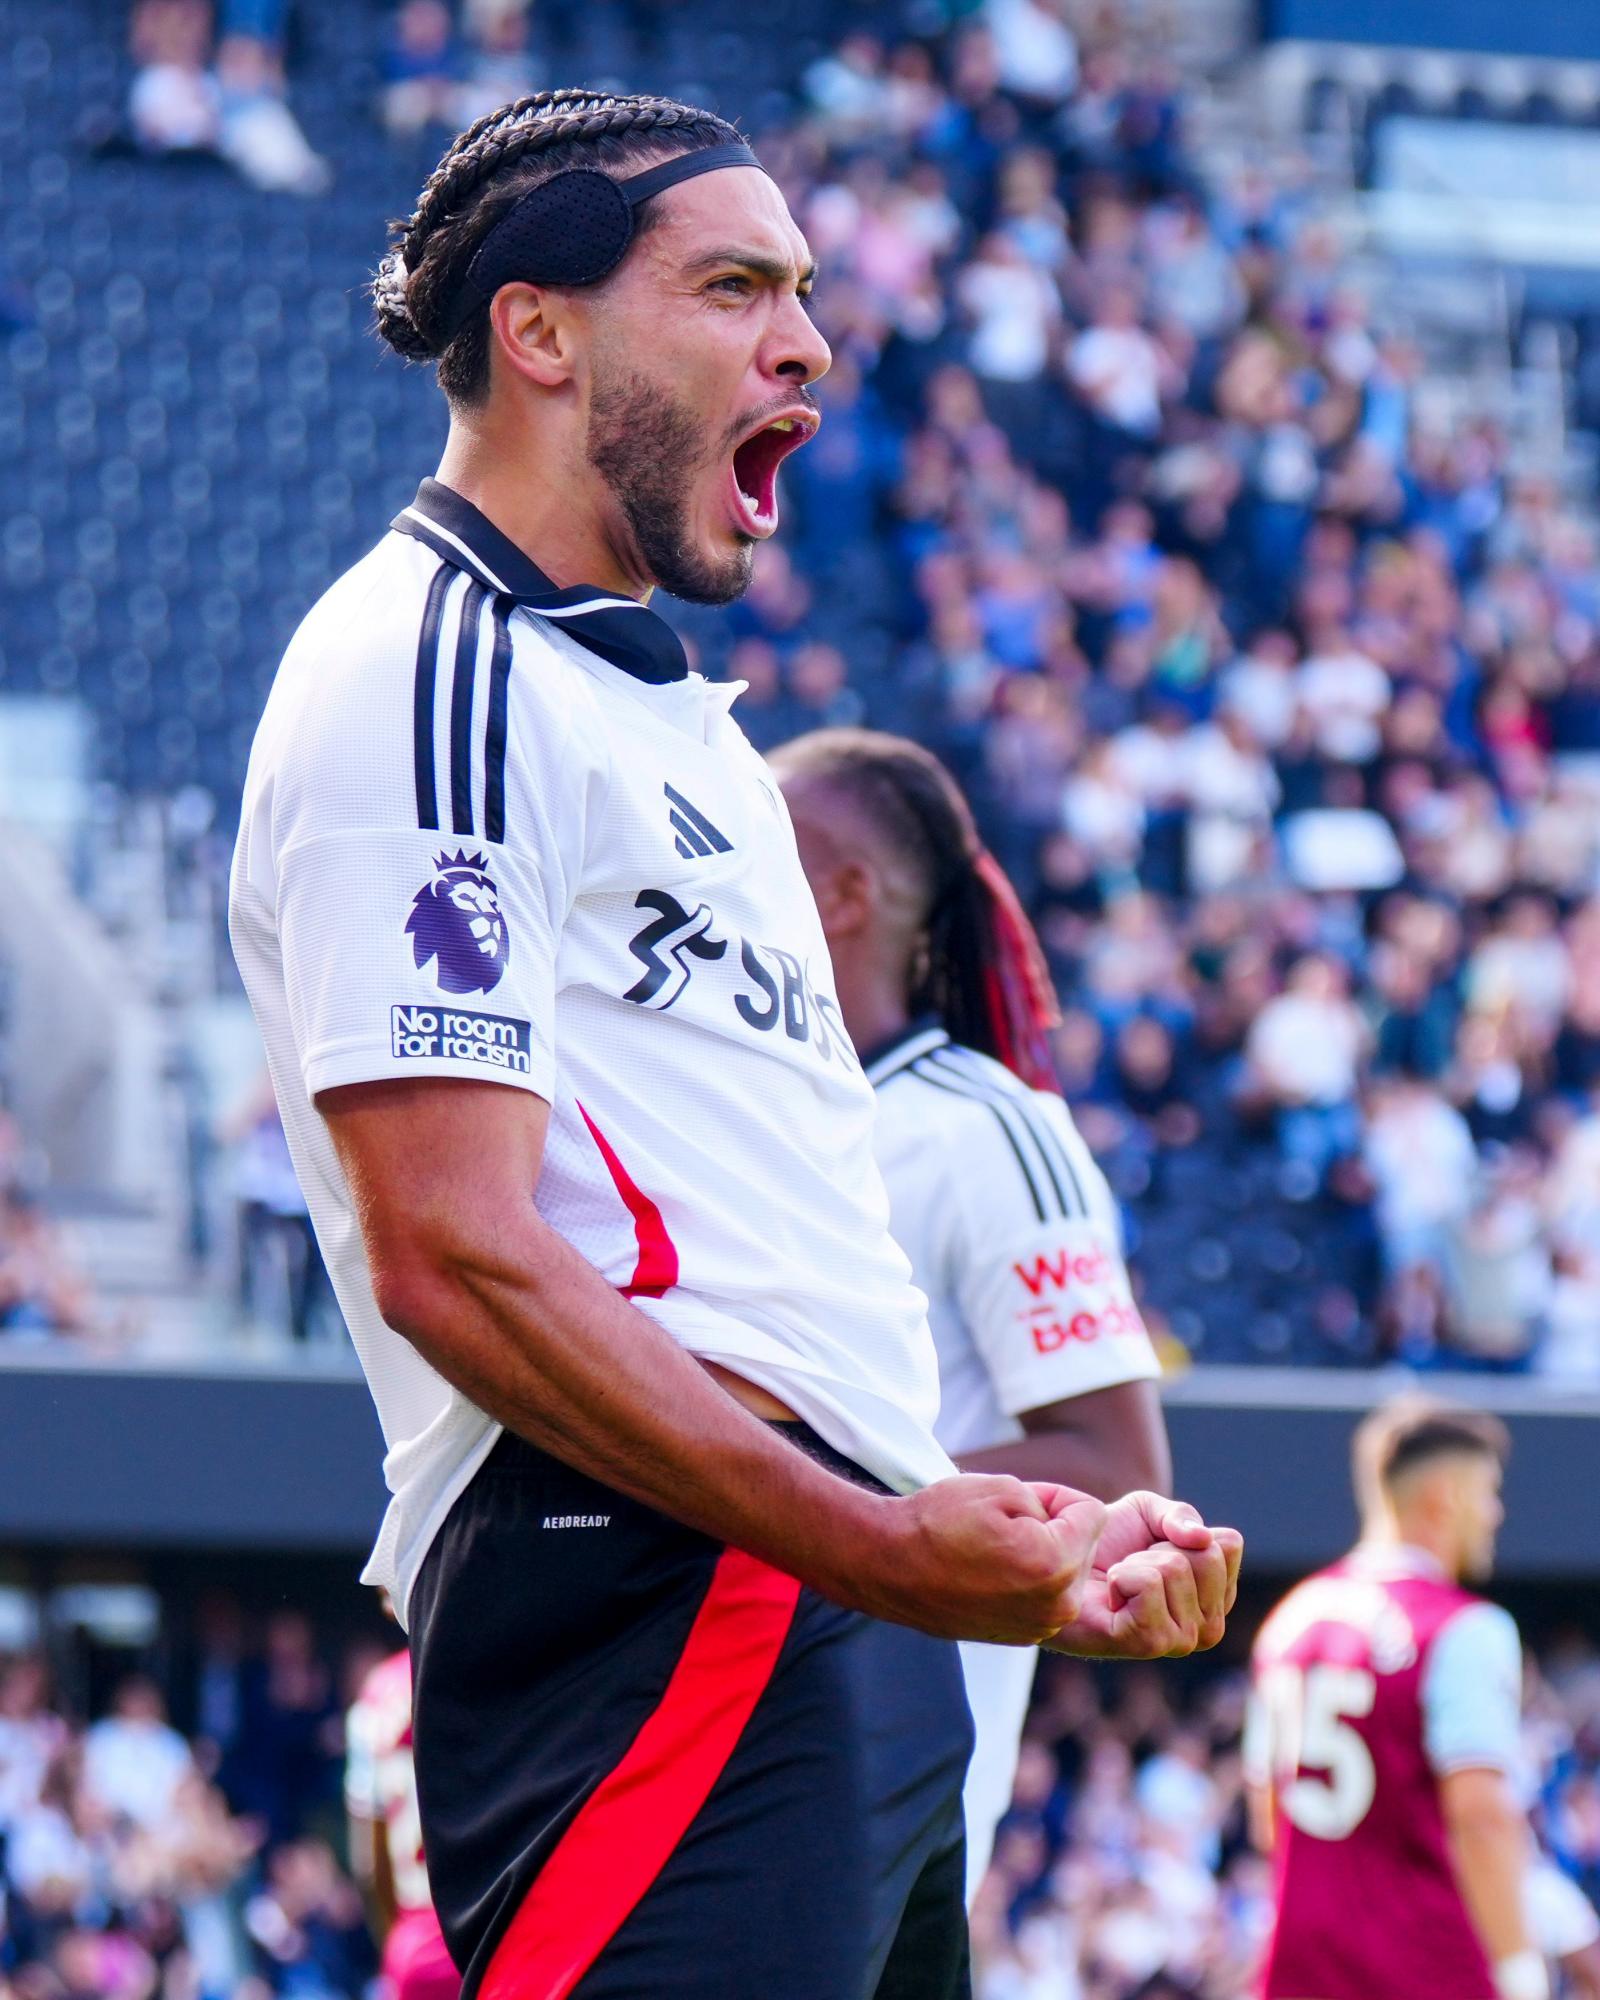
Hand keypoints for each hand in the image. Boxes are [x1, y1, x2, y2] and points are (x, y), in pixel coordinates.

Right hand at [831, 1475, 1106, 1644]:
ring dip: (1043, 1555)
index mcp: (1055, 1565)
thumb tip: (1071, 1526)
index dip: (1055, 1497)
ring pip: (1066, 1573)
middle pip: (1084, 1546)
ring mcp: (1039, 1627)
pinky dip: (1028, 1580)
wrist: (889, 1566)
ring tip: (995, 1550)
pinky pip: (1045, 1596)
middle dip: (1054, 1529)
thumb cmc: (940, 1522)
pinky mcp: (1022, 1637)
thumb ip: (1053, 1503)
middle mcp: (1057, 1606)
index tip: (1017, 1501)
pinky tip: (990, 1573)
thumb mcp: (1003, 1488)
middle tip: (1002, 1525)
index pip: (1092, 1513)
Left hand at [1044, 1492, 1242, 1658]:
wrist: (1062, 1567)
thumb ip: (1181, 1516)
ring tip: (1119, 1582)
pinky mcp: (1148, 1644)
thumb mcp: (1149, 1513)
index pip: (1228, 1544)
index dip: (1183, 1530)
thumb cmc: (1109, 1544)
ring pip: (1175, 1568)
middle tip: (1133, 1565)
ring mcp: (1182, 1640)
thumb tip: (1202, 1538)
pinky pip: (1147, 1584)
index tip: (1157, 1546)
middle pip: (1206, 1556)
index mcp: (1218, 1596)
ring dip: (1136, 1562)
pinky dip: (1121, 1576)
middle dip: (1160, 1547)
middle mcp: (1209, 1625)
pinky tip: (1111, 1595)